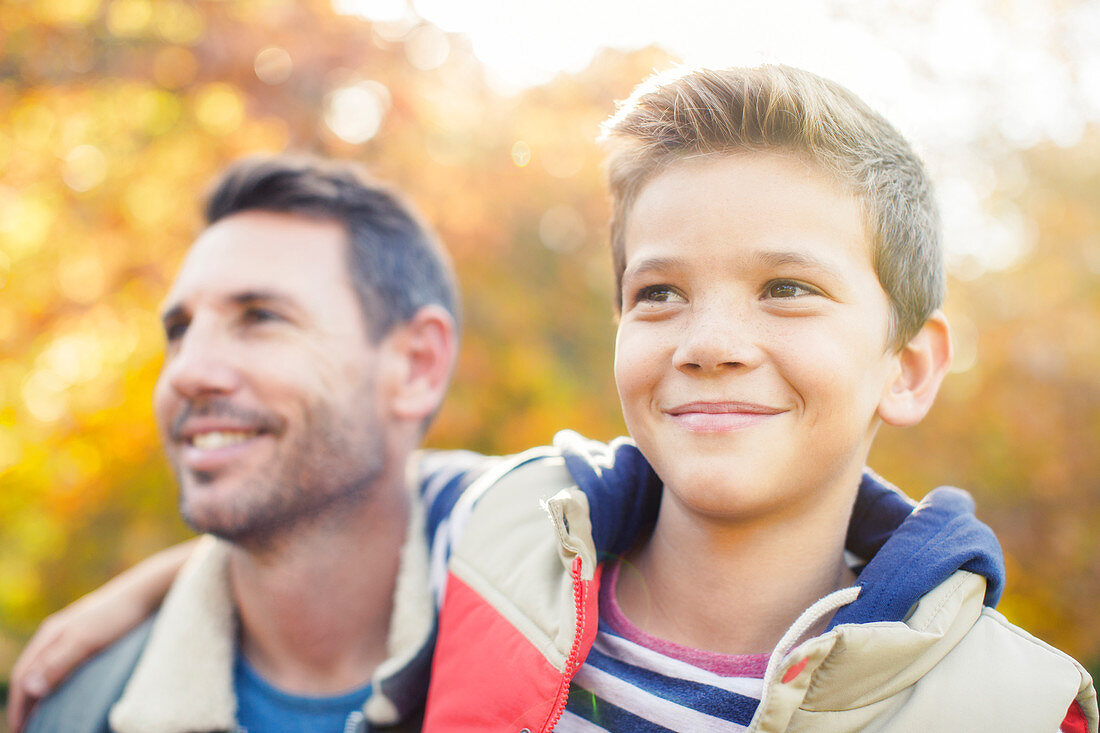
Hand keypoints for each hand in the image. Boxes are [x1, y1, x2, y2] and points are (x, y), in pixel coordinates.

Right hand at [7, 585, 143, 731]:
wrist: (146, 592)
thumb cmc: (117, 615)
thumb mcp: (86, 640)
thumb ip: (58, 662)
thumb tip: (30, 688)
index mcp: (49, 635)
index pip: (22, 675)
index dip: (18, 705)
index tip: (20, 729)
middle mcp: (55, 634)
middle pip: (29, 672)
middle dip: (24, 702)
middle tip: (26, 728)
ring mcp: (71, 634)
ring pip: (45, 668)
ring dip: (39, 693)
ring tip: (42, 715)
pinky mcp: (87, 636)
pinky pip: (62, 663)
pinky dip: (56, 682)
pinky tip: (65, 691)